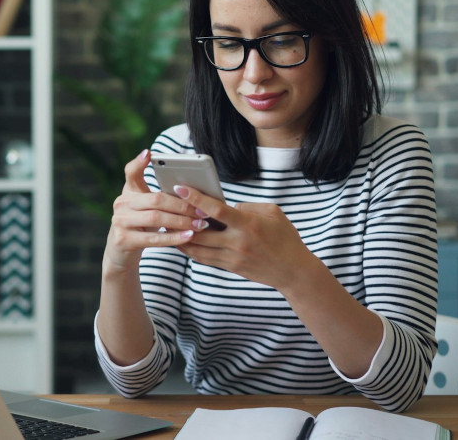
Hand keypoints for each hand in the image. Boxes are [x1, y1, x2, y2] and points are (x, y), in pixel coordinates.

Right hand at [102, 150, 209, 275]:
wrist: (120, 252)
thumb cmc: (140, 226)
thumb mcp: (145, 208)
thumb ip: (159, 197)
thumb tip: (190, 191)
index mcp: (128, 192)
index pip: (131, 173)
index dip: (139, 162)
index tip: (150, 153)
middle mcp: (121, 203)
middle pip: (156, 199)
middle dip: (182, 205)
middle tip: (202, 210)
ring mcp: (120, 221)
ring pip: (156, 218)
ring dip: (182, 221)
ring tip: (200, 224)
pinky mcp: (123, 240)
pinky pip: (154, 239)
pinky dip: (174, 237)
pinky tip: (189, 236)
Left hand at [171, 186, 317, 290]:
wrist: (293, 271)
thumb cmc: (285, 237)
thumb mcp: (272, 213)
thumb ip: (247, 206)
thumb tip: (225, 206)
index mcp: (248, 224)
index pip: (216, 210)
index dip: (196, 198)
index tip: (180, 187)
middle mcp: (237, 242)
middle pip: (200, 231)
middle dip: (180, 219)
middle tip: (164, 206)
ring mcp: (232, 257)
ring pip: (197, 248)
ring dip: (180, 236)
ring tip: (166, 224)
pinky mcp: (229, 267)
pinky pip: (203, 258)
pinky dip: (190, 249)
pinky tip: (180, 240)